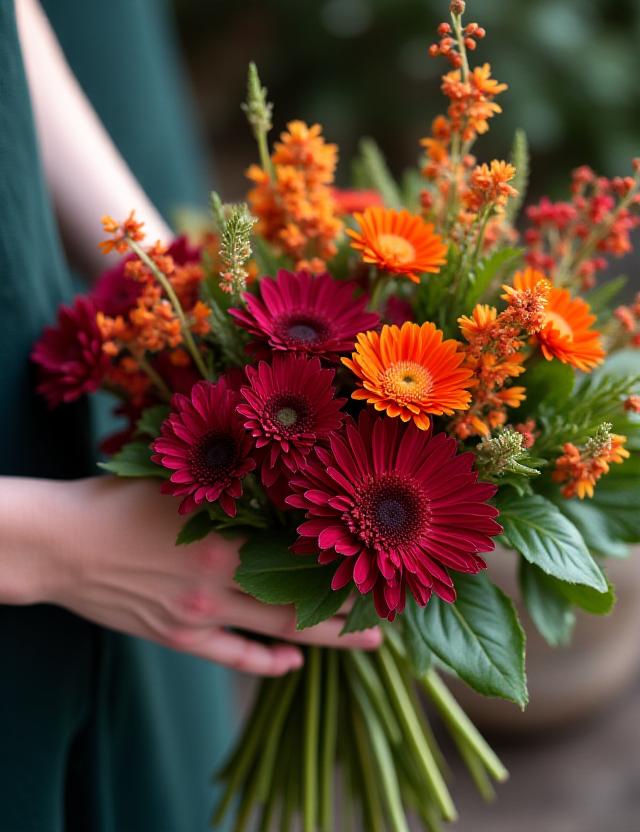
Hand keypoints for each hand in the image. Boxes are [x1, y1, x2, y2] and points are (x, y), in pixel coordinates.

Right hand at [2, 476, 379, 674]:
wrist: (59, 544)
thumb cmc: (117, 499)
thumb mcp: (181, 482)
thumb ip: (232, 489)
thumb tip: (280, 480)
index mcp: (225, 540)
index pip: (302, 558)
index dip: (346, 567)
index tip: (381, 565)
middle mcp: (220, 584)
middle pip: (302, 606)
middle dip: (351, 615)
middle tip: (388, 618)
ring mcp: (200, 616)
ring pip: (279, 634)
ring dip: (325, 639)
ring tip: (364, 642)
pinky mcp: (179, 637)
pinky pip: (235, 656)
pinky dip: (268, 661)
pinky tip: (291, 663)